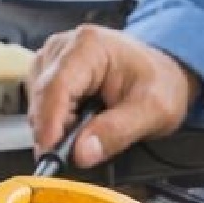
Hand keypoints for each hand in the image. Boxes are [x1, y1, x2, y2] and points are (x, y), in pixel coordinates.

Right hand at [28, 25, 200, 166]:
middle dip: (53, 131)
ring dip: (55, 128)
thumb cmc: (161, 83)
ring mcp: (54, 58)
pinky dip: (56, 123)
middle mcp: (64, 47)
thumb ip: (117, 132)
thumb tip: (81, 154)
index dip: (49, 125)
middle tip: (76, 156)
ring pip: (38, 103)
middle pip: (41, 97)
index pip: (55, 88)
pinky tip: (79, 127)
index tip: (50, 155)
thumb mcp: (153, 111)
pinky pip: (42, 105)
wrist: (165, 72)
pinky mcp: (51, 73)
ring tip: (88, 135)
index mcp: (89, 46)